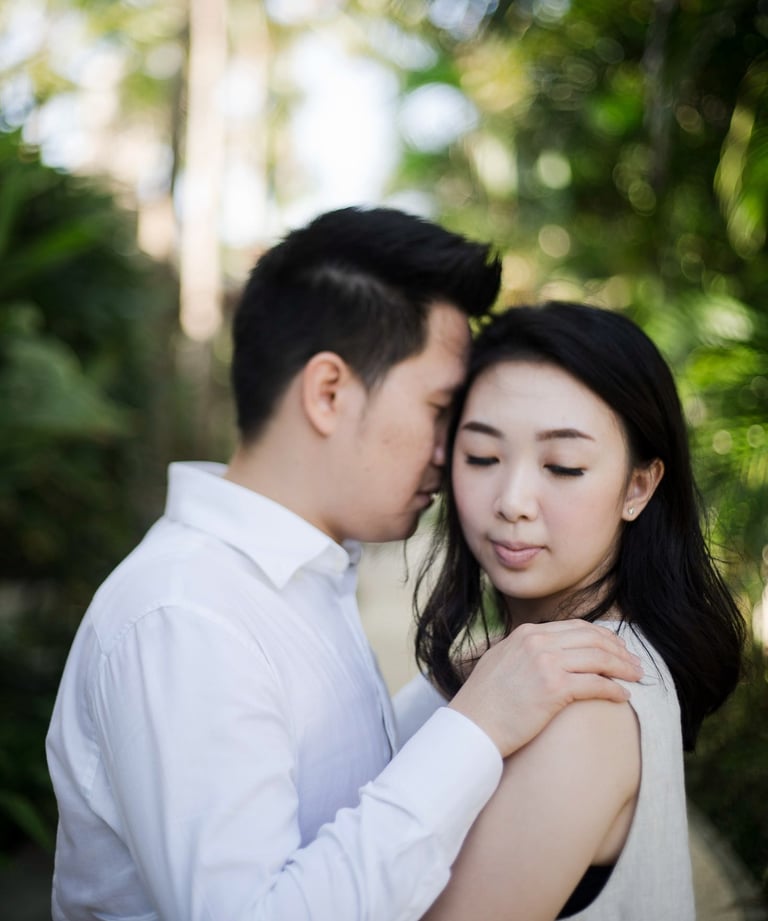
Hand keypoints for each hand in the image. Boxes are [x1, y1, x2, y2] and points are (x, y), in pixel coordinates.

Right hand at [448, 620, 642, 757]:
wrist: (471, 725)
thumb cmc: (484, 701)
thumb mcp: (501, 660)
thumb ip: (525, 650)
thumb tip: (546, 651)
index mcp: (526, 633)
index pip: (576, 627)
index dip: (602, 636)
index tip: (617, 648)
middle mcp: (538, 642)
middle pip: (592, 638)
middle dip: (619, 650)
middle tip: (635, 663)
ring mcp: (546, 663)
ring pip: (599, 658)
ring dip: (623, 667)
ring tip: (636, 677)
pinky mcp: (554, 688)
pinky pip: (596, 684)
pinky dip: (614, 689)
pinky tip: (623, 696)